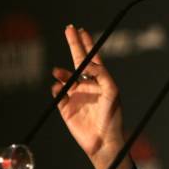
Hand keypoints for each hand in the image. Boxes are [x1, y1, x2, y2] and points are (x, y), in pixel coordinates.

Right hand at [52, 25, 125, 166]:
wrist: (103, 140)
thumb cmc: (112, 115)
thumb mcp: (112, 90)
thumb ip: (101, 74)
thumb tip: (87, 63)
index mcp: (99, 80)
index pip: (92, 57)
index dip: (86, 43)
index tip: (81, 30)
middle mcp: (87, 85)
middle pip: (77, 60)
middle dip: (73, 44)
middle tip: (68, 28)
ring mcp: (75, 95)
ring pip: (64, 77)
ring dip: (61, 72)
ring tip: (59, 71)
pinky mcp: (65, 108)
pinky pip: (57, 94)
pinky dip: (56, 88)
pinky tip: (58, 87)